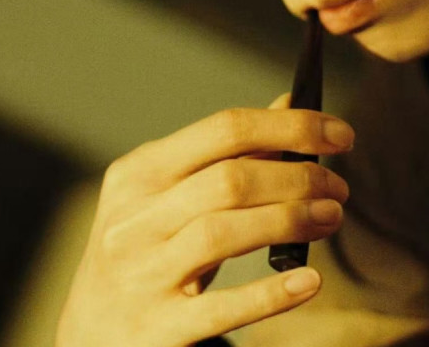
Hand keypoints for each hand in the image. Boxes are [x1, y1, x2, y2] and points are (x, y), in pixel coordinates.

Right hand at [55, 94, 353, 346]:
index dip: (288, 125)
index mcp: (139, 171)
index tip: (338, 133)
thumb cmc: (144, 247)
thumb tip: (288, 104)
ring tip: (331, 217)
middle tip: (338, 186)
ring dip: (291, 220)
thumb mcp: (168, 193)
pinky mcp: (157, 327)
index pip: (223, 129)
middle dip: (298, 176)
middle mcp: (134, 217)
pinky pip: (220, 308)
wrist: (89, 330)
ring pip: (224, 232)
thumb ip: (227, 152)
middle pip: (230, 179)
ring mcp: (141, 272)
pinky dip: (271, 292)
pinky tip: (309, 281)